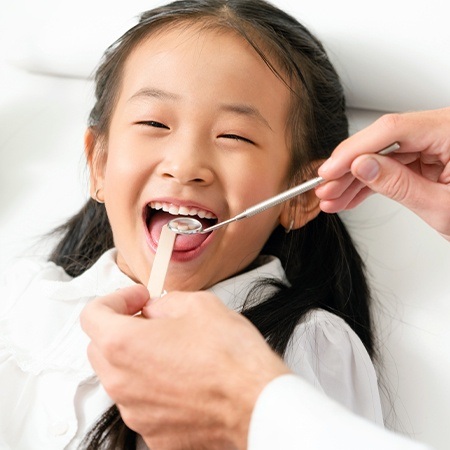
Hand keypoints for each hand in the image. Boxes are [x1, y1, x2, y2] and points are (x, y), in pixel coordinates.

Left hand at [80, 286, 289, 449]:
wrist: (257, 404)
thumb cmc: (231, 358)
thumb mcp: (198, 304)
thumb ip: (164, 303)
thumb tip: (155, 310)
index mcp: (123, 345)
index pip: (92, 314)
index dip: (116, 299)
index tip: (138, 300)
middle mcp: (122, 383)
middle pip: (100, 348)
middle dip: (122, 329)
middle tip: (152, 320)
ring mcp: (136, 413)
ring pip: (121, 377)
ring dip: (137, 359)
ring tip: (175, 350)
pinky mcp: (154, 434)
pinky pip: (142, 403)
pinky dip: (153, 387)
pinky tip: (184, 378)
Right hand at [316, 107, 449, 239]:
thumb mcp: (442, 207)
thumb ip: (398, 184)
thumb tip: (362, 166)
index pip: (393, 129)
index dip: (354, 150)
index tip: (331, 170)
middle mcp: (445, 130)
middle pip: (384, 141)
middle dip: (350, 168)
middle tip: (327, 187)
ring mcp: (437, 143)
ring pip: (384, 155)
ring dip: (356, 179)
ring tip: (334, 198)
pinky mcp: (431, 157)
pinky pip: (394, 165)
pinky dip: (373, 183)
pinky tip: (352, 196)